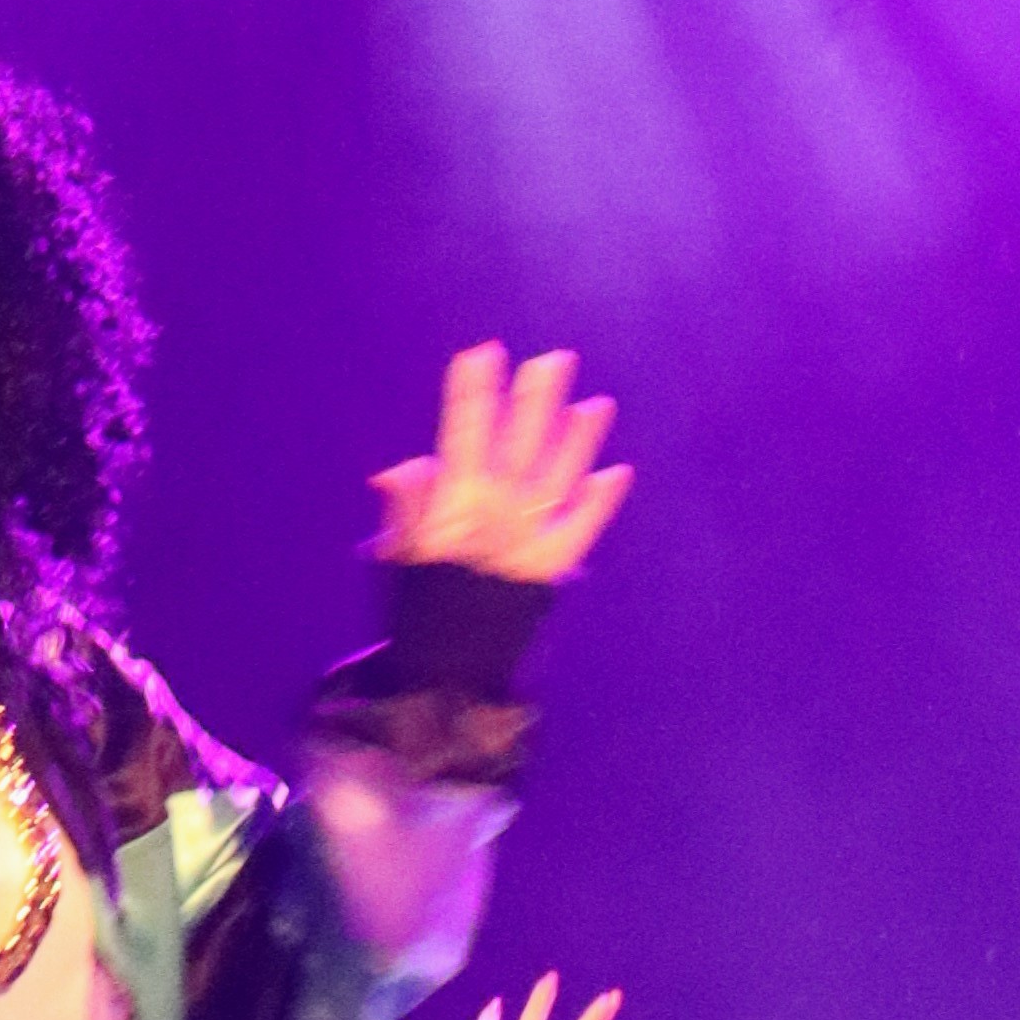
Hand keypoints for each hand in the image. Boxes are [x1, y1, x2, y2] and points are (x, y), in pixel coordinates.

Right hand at [371, 345, 631, 582]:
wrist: (447, 665)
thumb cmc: (420, 601)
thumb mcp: (400, 551)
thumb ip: (405, 507)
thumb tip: (401, 469)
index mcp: (453, 501)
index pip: (461, 433)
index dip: (471, 393)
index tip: (481, 354)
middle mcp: (496, 509)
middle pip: (521, 443)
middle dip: (536, 401)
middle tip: (555, 360)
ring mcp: (529, 535)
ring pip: (560, 474)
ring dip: (578, 439)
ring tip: (598, 405)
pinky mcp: (552, 564)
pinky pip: (582, 526)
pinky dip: (600, 501)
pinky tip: (619, 473)